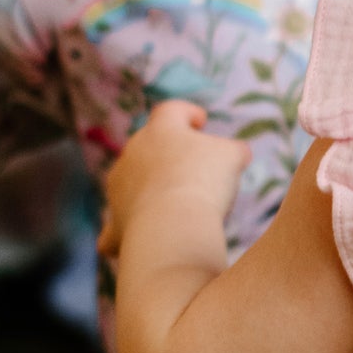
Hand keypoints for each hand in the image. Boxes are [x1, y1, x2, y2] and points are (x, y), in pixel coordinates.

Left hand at [99, 101, 249, 261]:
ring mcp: (119, 186)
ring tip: (175, 205)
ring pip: (132, 182)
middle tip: (193, 169)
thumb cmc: (204, 181)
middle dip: (168, 155)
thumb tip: (237, 154)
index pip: (171, 111)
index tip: (200, 121)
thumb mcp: (231, 156)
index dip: (187, 113)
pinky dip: (125, 228)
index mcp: (161, 130)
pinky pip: (117, 223)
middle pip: (149, 147)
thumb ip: (233, 150)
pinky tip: (128, 241)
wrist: (173, 225)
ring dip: (150, 188)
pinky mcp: (115, 220)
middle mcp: (132, 152)